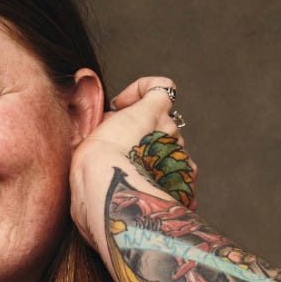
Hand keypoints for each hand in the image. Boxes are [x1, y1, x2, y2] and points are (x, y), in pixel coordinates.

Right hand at [70, 75, 196, 244]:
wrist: (110, 194)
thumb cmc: (97, 164)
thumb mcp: (95, 130)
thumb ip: (109, 121)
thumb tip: (112, 121)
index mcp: (151, 113)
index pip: (161, 87)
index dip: (141, 91)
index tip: (123, 105)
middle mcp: (170, 132)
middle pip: (160, 125)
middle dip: (143, 133)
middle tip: (119, 147)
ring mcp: (180, 159)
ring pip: (169, 152)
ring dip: (152, 158)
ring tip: (130, 175)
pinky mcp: (184, 185)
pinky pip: (179, 179)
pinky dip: (164, 182)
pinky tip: (146, 191)